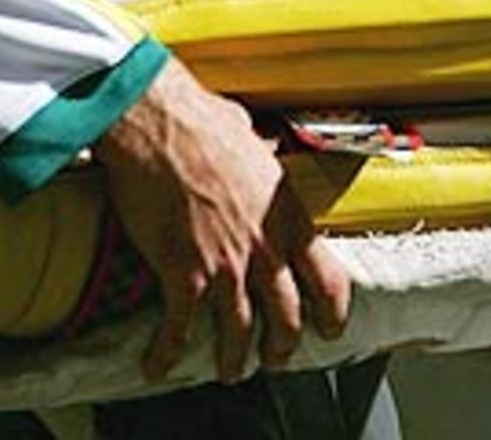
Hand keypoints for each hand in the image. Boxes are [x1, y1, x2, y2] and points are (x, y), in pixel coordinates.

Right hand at [94, 57, 349, 382]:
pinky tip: (158, 363)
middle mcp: (264, 247)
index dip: (333, 313)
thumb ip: (262, 158)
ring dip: (233, 360)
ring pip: (239, 335)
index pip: (329, 280)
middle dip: (282, 347)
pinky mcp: (183, 274)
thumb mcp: (252, 138)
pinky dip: (167, 353)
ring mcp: (225, 265)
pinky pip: (179, 331)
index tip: (329, 328)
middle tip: (275, 357)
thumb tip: (259, 149)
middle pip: (287, 319)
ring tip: (229, 370)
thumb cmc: (202, 120)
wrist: (158, 122)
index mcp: (287, 214)